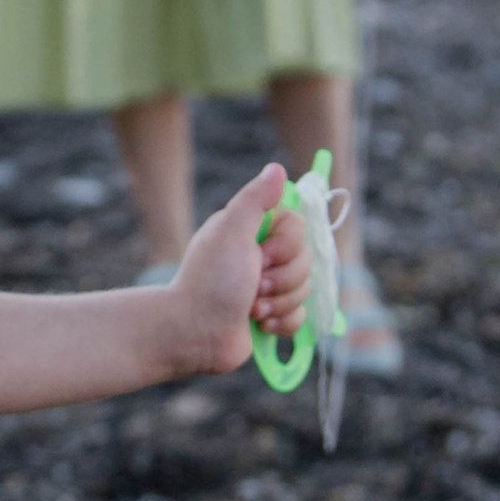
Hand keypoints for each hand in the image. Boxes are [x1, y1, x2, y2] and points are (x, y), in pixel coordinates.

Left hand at [161, 162, 310, 377]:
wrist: (193, 332)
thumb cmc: (209, 279)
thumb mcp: (231, 231)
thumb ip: (255, 199)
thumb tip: (277, 168)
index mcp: (253, 231)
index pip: (299, 227)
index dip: (287, 245)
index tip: (261, 255)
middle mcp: (262, 256)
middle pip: (306, 261)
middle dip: (282, 279)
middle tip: (253, 286)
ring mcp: (268, 287)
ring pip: (305, 290)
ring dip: (279, 303)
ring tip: (251, 309)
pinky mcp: (271, 316)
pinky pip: (300, 316)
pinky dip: (282, 323)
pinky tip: (260, 324)